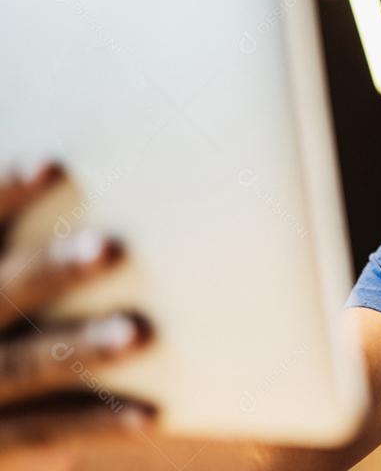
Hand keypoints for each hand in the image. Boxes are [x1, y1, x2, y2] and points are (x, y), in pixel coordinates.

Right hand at [0, 165, 153, 467]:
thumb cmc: (12, 321)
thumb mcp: (8, 275)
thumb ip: (29, 244)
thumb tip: (86, 175)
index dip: (6, 192)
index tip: (50, 164)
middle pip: (4, 292)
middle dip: (51, 270)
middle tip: (107, 245)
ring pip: (26, 365)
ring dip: (81, 348)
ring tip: (137, 332)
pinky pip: (46, 431)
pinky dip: (98, 423)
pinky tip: (151, 416)